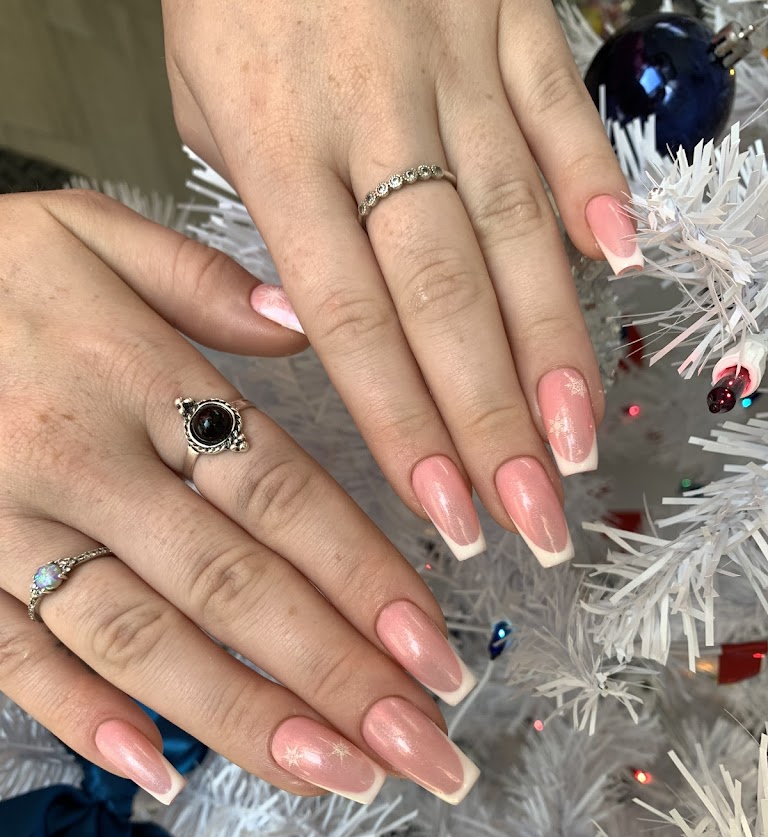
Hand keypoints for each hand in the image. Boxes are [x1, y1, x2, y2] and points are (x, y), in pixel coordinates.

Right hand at [0, 190, 479, 806]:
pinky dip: (83, 716)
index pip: (282, 492)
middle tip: (424, 750)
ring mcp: (7, 523)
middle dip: (338, 677)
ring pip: (142, 638)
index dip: (367, 577)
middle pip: (234, 585)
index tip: (437, 650)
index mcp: (139, 374)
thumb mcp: (87, 232)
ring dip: (246, 718)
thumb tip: (305, 321)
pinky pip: (13, 654)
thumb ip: (201, 281)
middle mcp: (86, 459)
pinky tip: (158, 772)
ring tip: (338, 777)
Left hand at [161, 0, 639, 567]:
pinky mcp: (507, 14)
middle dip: (491, 419)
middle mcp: (370, 111)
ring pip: (510, 223)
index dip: (404, 426)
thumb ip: (259, 225)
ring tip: (574, 438)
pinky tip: (619, 265)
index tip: (444, 510)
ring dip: (549, 340)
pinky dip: (592, 184)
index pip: (350, 320)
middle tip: (530, 514)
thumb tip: (316, 331)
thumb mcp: (197, 103)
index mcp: (275, 143)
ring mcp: (449, 58)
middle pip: (442, 295)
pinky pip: (557, 107)